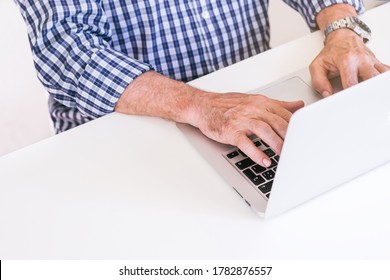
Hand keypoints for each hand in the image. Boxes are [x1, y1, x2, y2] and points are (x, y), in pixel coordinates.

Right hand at [189, 92, 303, 166]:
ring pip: (264, 131)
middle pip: (278, 123)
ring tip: (285, 156)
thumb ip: (279, 105)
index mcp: (261, 102)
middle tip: (299, 149)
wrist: (203, 106)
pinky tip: (264, 160)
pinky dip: (256, 152)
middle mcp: (253, 109)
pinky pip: (246, 143)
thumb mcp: (255, 100)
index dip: (298, 128)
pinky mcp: (231, 131)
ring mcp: (241, 120)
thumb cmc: (228, 105)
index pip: (285, 115)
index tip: (305, 138)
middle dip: (291, 137)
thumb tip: (298, 105)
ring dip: (277, 144)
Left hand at [310, 29, 389, 96]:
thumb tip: (327, 94)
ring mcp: (371, 61)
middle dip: (365, 92)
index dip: (349, 95)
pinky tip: (377, 87)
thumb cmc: (331, 52)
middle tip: (359, 101)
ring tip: (369, 95)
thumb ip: (319, 82)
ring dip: (375, 87)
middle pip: (370, 80)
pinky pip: (385, 72)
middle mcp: (361, 60)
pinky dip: (382, 81)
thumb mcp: (317, 65)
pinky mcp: (377, 63)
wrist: (342, 37)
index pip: (351, 83)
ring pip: (381, 76)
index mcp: (347, 60)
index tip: (346, 101)